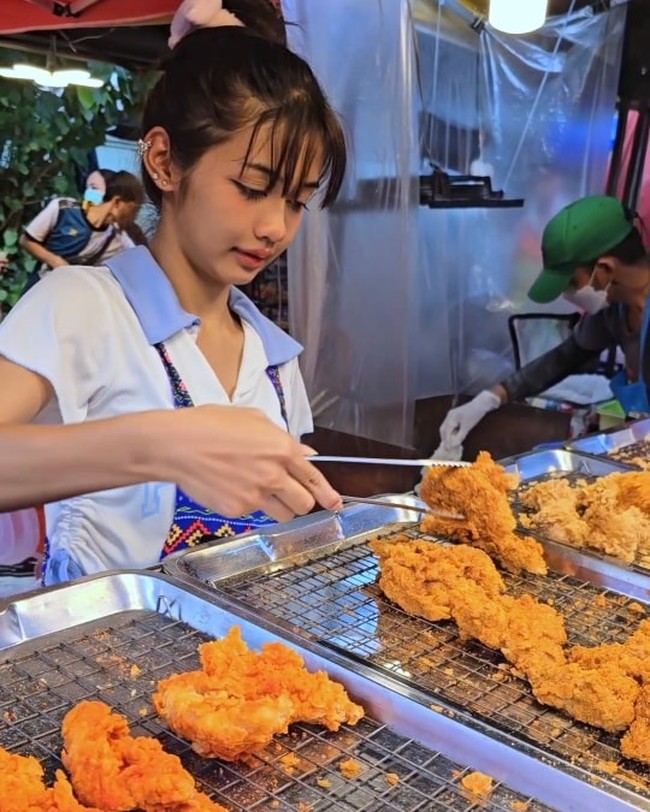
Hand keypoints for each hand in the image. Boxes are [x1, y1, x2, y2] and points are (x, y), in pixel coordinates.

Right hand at [156, 405, 341, 522]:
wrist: (177, 445)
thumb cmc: (210, 425)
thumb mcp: (252, 419)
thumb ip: (282, 438)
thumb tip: (306, 453)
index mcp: (281, 448)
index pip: (313, 477)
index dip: (327, 494)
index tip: (335, 504)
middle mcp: (274, 474)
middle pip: (304, 503)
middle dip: (301, 501)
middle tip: (289, 494)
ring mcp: (256, 494)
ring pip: (283, 515)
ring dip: (279, 507)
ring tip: (259, 491)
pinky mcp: (238, 510)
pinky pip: (254, 515)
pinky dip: (249, 507)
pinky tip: (233, 489)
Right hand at [438, 389, 500, 446]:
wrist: (482, 403)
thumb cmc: (475, 414)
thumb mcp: (468, 426)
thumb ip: (460, 436)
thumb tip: (454, 446)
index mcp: (450, 417)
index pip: (445, 432)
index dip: (446, 441)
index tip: (448, 449)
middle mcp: (449, 416)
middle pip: (443, 429)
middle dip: (445, 439)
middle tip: (447, 448)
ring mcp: (452, 415)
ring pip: (446, 428)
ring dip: (447, 436)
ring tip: (450, 444)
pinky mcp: (457, 416)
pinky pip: (451, 426)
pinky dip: (451, 432)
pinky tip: (455, 437)